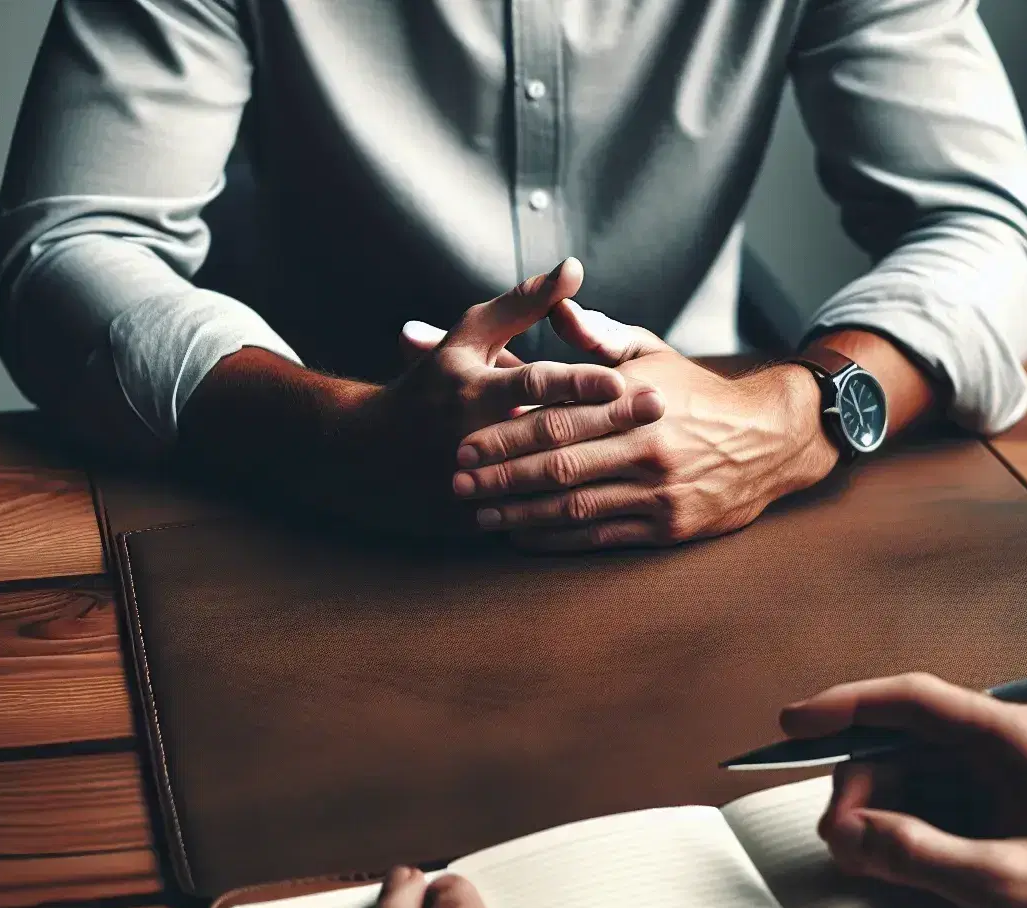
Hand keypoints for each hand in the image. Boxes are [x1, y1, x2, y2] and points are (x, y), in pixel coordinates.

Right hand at [181, 259, 629, 532]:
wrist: (367, 456)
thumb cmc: (430, 384)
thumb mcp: (468, 336)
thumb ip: (522, 303)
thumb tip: (575, 269)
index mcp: (473, 389)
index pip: (533, 382)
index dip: (578, 381)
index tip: (624, 379)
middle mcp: (473, 436)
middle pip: (548, 430)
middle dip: (607, 421)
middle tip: (659, 410)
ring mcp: (474, 483)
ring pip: (544, 481)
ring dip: (598, 471)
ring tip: (648, 463)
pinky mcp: (474, 520)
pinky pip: (529, 520)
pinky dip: (570, 515)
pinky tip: (615, 509)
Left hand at [451, 302, 839, 550]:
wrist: (769, 439)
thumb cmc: (696, 391)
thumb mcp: (652, 352)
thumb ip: (598, 334)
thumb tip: (556, 300)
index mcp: (635, 401)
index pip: (559, 418)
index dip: (506, 434)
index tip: (465, 442)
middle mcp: (646, 447)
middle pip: (559, 466)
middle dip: (502, 476)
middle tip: (458, 483)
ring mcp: (658, 491)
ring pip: (575, 507)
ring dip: (520, 513)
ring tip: (479, 514)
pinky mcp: (667, 527)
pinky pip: (600, 537)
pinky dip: (556, 540)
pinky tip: (522, 537)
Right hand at [780, 674, 1026, 907]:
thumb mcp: (1006, 882)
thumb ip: (919, 854)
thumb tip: (855, 834)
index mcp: (1013, 737)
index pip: (911, 701)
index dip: (844, 707)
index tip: (794, 723)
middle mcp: (1009, 745)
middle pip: (907, 743)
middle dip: (861, 785)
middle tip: (840, 837)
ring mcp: (1011, 776)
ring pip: (920, 776)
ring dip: (884, 811)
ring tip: (868, 856)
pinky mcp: (1014, 808)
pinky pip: (943, 804)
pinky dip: (912, 828)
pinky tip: (898, 858)